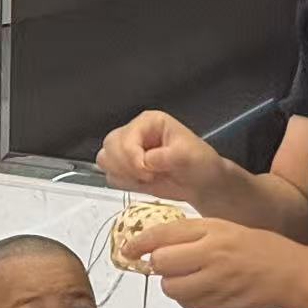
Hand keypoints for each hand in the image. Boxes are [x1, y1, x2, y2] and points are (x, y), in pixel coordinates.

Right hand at [96, 110, 225, 203]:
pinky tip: (141, 184)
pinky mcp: (124, 168)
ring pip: (104, 160)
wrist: (203, 184)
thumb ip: (166, 156)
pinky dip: (123, 183)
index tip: (149, 173)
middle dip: (124, 166)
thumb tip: (144, 162)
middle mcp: (133, 133)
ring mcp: (126, 150)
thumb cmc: (200, 164)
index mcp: (147, 122)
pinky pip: (110, 175)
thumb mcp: (189, 155)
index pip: (125, 137)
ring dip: (121, 174)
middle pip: (109, 147)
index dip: (132, 157)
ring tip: (144, 179)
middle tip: (147, 177)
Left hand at [128, 217, 307, 307]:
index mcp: (211, 231)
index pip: (162, 235)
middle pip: (161, 263)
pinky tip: (202, 288)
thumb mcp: (224, 228)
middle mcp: (211, 255)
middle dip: (158, 264)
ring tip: (189, 277)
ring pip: (170, 287)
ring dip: (172, 283)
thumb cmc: (260, 248)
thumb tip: (154, 246)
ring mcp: (215, 282)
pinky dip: (187, 297)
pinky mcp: (219, 304)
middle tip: (168, 263)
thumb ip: (189, 235)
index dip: (139, 243)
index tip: (129, 249)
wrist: (293, 275)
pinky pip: (187, 303)